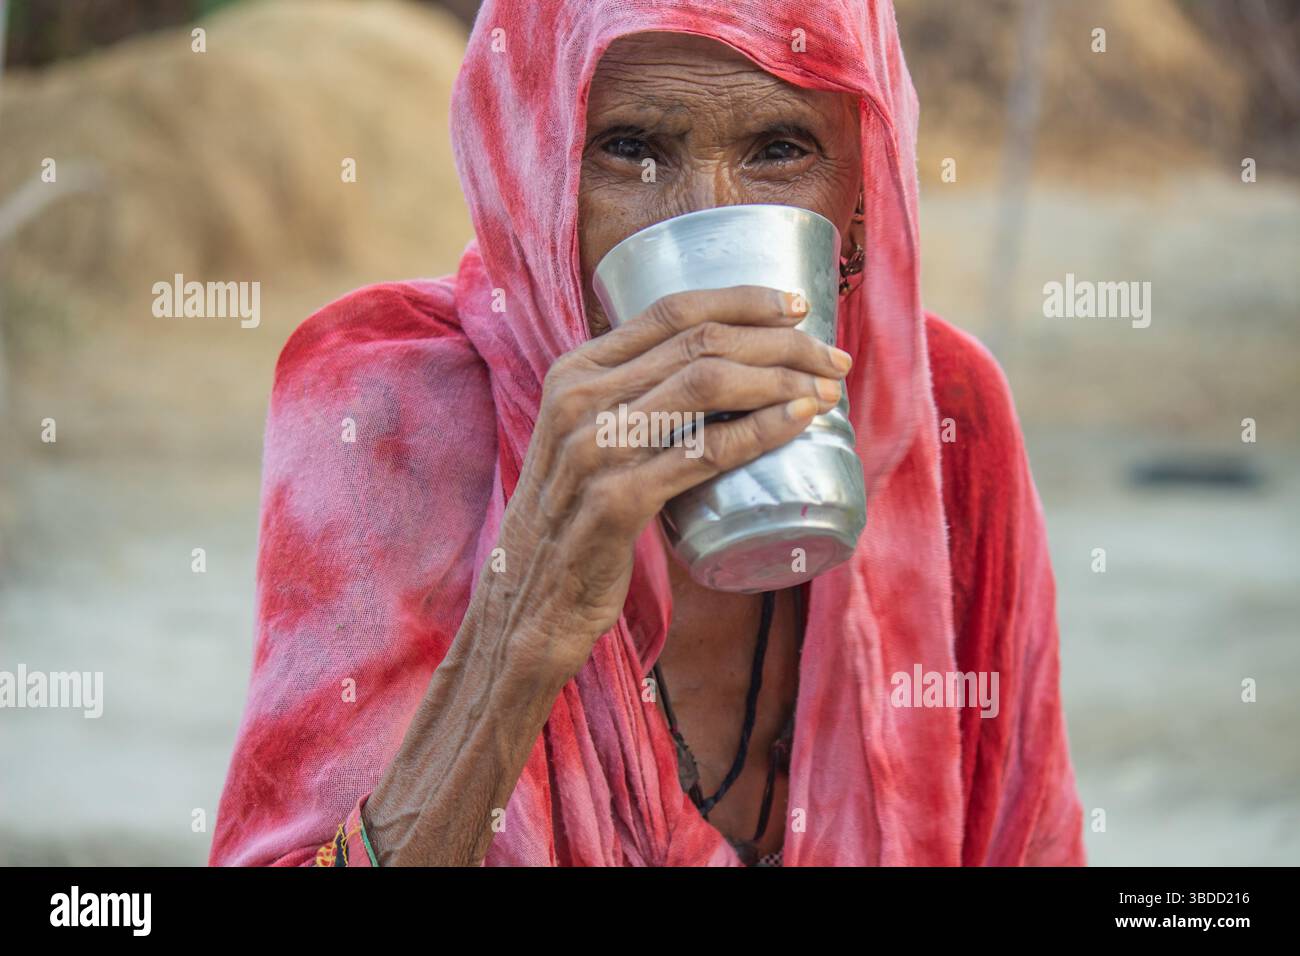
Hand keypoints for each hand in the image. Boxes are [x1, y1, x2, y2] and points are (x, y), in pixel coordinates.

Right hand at [486, 285, 850, 679]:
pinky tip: (800, 420)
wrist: (530, 601)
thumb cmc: (575, 519)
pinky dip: (761, 429)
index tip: (798, 307)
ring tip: (828, 389)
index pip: (671, 309)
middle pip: (700, 342)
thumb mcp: (587, 439)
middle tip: (833, 358)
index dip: (743, 300)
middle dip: (781, 341)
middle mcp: (580, 398)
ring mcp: (594, 448)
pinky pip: (704, 451)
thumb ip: (631, 400)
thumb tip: (717, 374)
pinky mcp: (616, 501)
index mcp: (575, 372)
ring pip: (707, 383)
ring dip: (782, 378)